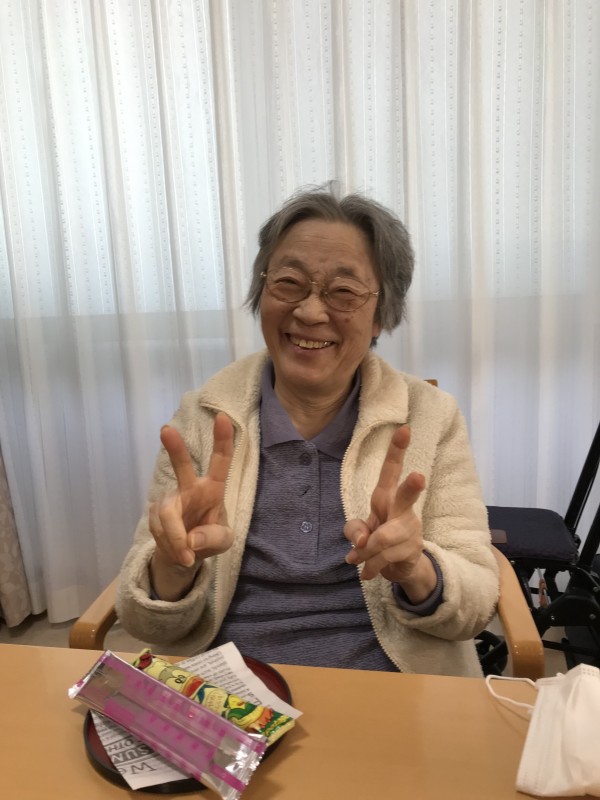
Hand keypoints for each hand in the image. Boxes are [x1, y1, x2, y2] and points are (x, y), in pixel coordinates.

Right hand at [148, 413, 233, 595]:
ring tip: (187, 557)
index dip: (223, 439)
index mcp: (213, 488)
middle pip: (182, 466)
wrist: (185, 555)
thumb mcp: (223, 543)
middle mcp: (191, 487)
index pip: (221, 461)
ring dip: (177, 540)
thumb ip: (213, 539)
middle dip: (175, 448)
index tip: (223, 417)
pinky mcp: (155, 511)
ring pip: (168, 516)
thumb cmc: (209, 539)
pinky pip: (160, 530)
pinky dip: (170, 546)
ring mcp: (170, 498)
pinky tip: (177, 552)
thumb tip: (191, 540)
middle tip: (166, 429)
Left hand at [344, 426, 433, 596]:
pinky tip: (367, 573)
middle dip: (412, 486)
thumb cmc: (378, 538)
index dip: (397, 450)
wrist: (400, 567)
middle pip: (407, 495)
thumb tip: (362, 540)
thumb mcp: (359, 531)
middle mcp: (402, 509)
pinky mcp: (413, 549)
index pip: (391, 470)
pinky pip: (385, 557)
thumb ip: (354, 530)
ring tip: (357, 560)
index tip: (404, 428)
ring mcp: (411, 529)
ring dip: (366, 552)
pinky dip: (371, 566)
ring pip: (383, 538)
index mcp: (387, 497)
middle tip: (418, 476)